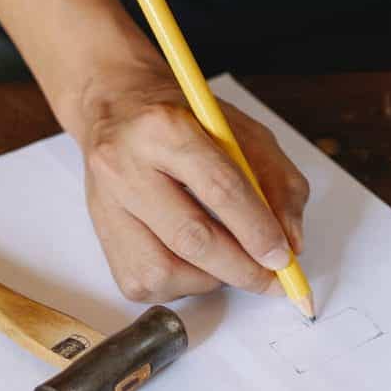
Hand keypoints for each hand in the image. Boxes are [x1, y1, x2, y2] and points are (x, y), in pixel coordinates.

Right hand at [67, 59, 309, 302]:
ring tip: (228, 261)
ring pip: (164, 270)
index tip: (284, 258)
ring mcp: (106, 203)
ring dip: (209, 279)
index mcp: (164, 128)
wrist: (116, 107)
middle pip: (191, 237)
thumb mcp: (242, 132)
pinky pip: (145, 283)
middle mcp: (125, 165)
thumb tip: (290, 243)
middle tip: (271, 278)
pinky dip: (181, 283)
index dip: (257, 230)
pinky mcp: (100, 234)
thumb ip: (277, 182)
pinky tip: (194, 261)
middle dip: (241, 269)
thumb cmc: (183, 119)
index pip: (219, 187)